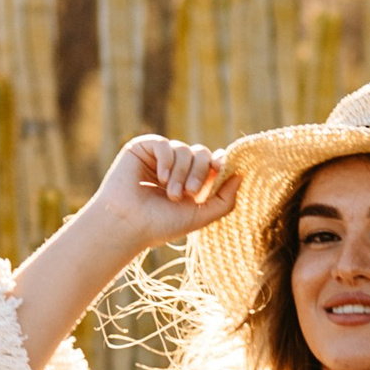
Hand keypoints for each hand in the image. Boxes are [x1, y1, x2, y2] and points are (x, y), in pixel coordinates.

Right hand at [93, 135, 237, 246]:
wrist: (129, 224)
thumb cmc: (161, 224)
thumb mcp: (200, 216)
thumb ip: (225, 200)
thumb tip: (241, 175)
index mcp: (192, 180)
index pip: (212, 161)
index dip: (219, 162)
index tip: (219, 169)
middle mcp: (177, 166)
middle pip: (201, 153)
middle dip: (199, 173)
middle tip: (189, 194)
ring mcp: (159, 157)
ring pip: (184, 150)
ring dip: (181, 173)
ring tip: (171, 194)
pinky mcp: (142, 149)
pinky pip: (164, 144)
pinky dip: (166, 161)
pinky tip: (160, 178)